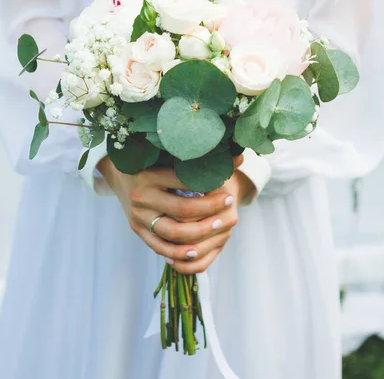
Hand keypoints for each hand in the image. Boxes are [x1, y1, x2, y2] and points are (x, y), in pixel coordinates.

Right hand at [98, 156, 253, 273]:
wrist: (118, 175)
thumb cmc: (149, 161)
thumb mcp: (167, 155)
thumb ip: (199, 157)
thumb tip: (240, 157)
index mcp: (149, 174)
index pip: (184, 181)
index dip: (208, 185)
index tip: (226, 186)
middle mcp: (141, 196)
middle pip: (182, 208)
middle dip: (210, 209)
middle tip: (229, 203)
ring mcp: (138, 216)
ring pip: (172, 232)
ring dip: (200, 233)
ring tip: (220, 226)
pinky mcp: (137, 230)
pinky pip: (159, 247)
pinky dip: (179, 252)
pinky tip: (196, 250)